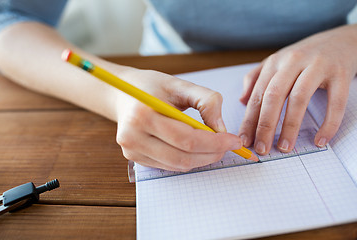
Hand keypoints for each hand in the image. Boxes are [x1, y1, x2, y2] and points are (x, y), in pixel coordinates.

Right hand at [114, 68, 241, 170]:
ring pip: (177, 165)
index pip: (186, 139)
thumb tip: (222, 129)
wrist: (122, 93)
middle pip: (182, 156)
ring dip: (202, 159)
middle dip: (212, 154)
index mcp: (142, 114)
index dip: (215, 143)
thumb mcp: (180, 84)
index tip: (234, 140)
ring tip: (216, 147)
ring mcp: (131, 150)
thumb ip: (206, 101)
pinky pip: (169, 165)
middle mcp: (132, 136)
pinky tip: (197, 149)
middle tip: (229, 145)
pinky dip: (188, 160)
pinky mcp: (133, 157)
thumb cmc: (151, 86)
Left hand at [238, 24, 356, 154]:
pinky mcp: (340, 73)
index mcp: (275, 62)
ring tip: (285, 147)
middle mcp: (293, 61)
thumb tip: (242, 101)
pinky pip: (335, 102)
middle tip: (262, 148)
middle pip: (274, 96)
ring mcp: (317, 66)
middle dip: (265, 125)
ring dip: (290, 126)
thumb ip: (256, 78)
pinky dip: (328, 123)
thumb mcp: (277, 62)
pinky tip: (320, 140)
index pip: (258, 94)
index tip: (244, 140)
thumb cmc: (304, 56)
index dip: (249, 120)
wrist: (341, 40)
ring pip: (299, 98)